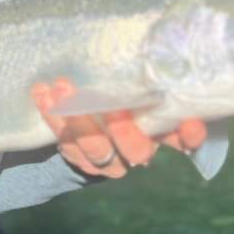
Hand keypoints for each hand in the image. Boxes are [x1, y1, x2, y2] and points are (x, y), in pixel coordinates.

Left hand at [32, 77, 206, 177]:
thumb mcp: (146, 91)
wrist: (91, 123)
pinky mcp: (77, 155)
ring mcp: (105, 158)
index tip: (190, 125)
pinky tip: (42, 92)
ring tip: (61, 87)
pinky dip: (51, 116)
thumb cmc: (127, 98)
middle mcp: (136, 152)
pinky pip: (64, 140)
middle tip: (111, 103)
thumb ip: (160, 86)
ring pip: (94, 148)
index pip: (183, 139)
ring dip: (78, 118)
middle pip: (134, 148)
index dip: (188, 136)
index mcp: (161, 134)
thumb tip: (179, 74)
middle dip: (122, 128)